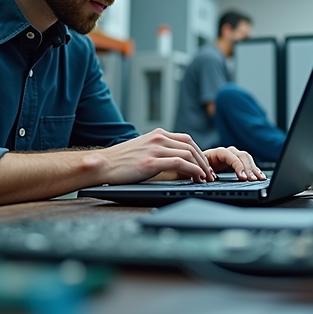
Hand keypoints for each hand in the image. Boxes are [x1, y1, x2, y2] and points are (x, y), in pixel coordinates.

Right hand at [99, 128, 213, 183]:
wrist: (103, 164)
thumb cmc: (121, 161)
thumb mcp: (144, 149)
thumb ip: (160, 151)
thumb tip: (177, 162)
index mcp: (157, 134)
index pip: (187, 140)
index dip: (200, 153)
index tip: (204, 165)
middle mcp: (158, 138)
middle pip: (191, 146)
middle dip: (204, 161)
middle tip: (209, 174)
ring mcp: (155, 149)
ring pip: (189, 154)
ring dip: (201, 168)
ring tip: (205, 179)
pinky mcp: (151, 162)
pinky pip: (180, 163)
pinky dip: (193, 171)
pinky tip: (196, 178)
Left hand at [203, 146, 267, 180]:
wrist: (197, 169)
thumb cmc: (196, 169)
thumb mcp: (197, 171)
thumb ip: (202, 173)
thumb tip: (209, 178)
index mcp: (215, 153)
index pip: (229, 155)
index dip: (237, 165)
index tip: (242, 177)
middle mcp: (226, 153)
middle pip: (240, 156)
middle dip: (248, 168)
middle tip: (252, 180)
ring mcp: (233, 157)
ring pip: (246, 159)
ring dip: (253, 169)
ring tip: (258, 179)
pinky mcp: (237, 164)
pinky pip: (248, 164)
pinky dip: (254, 170)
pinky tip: (260, 177)